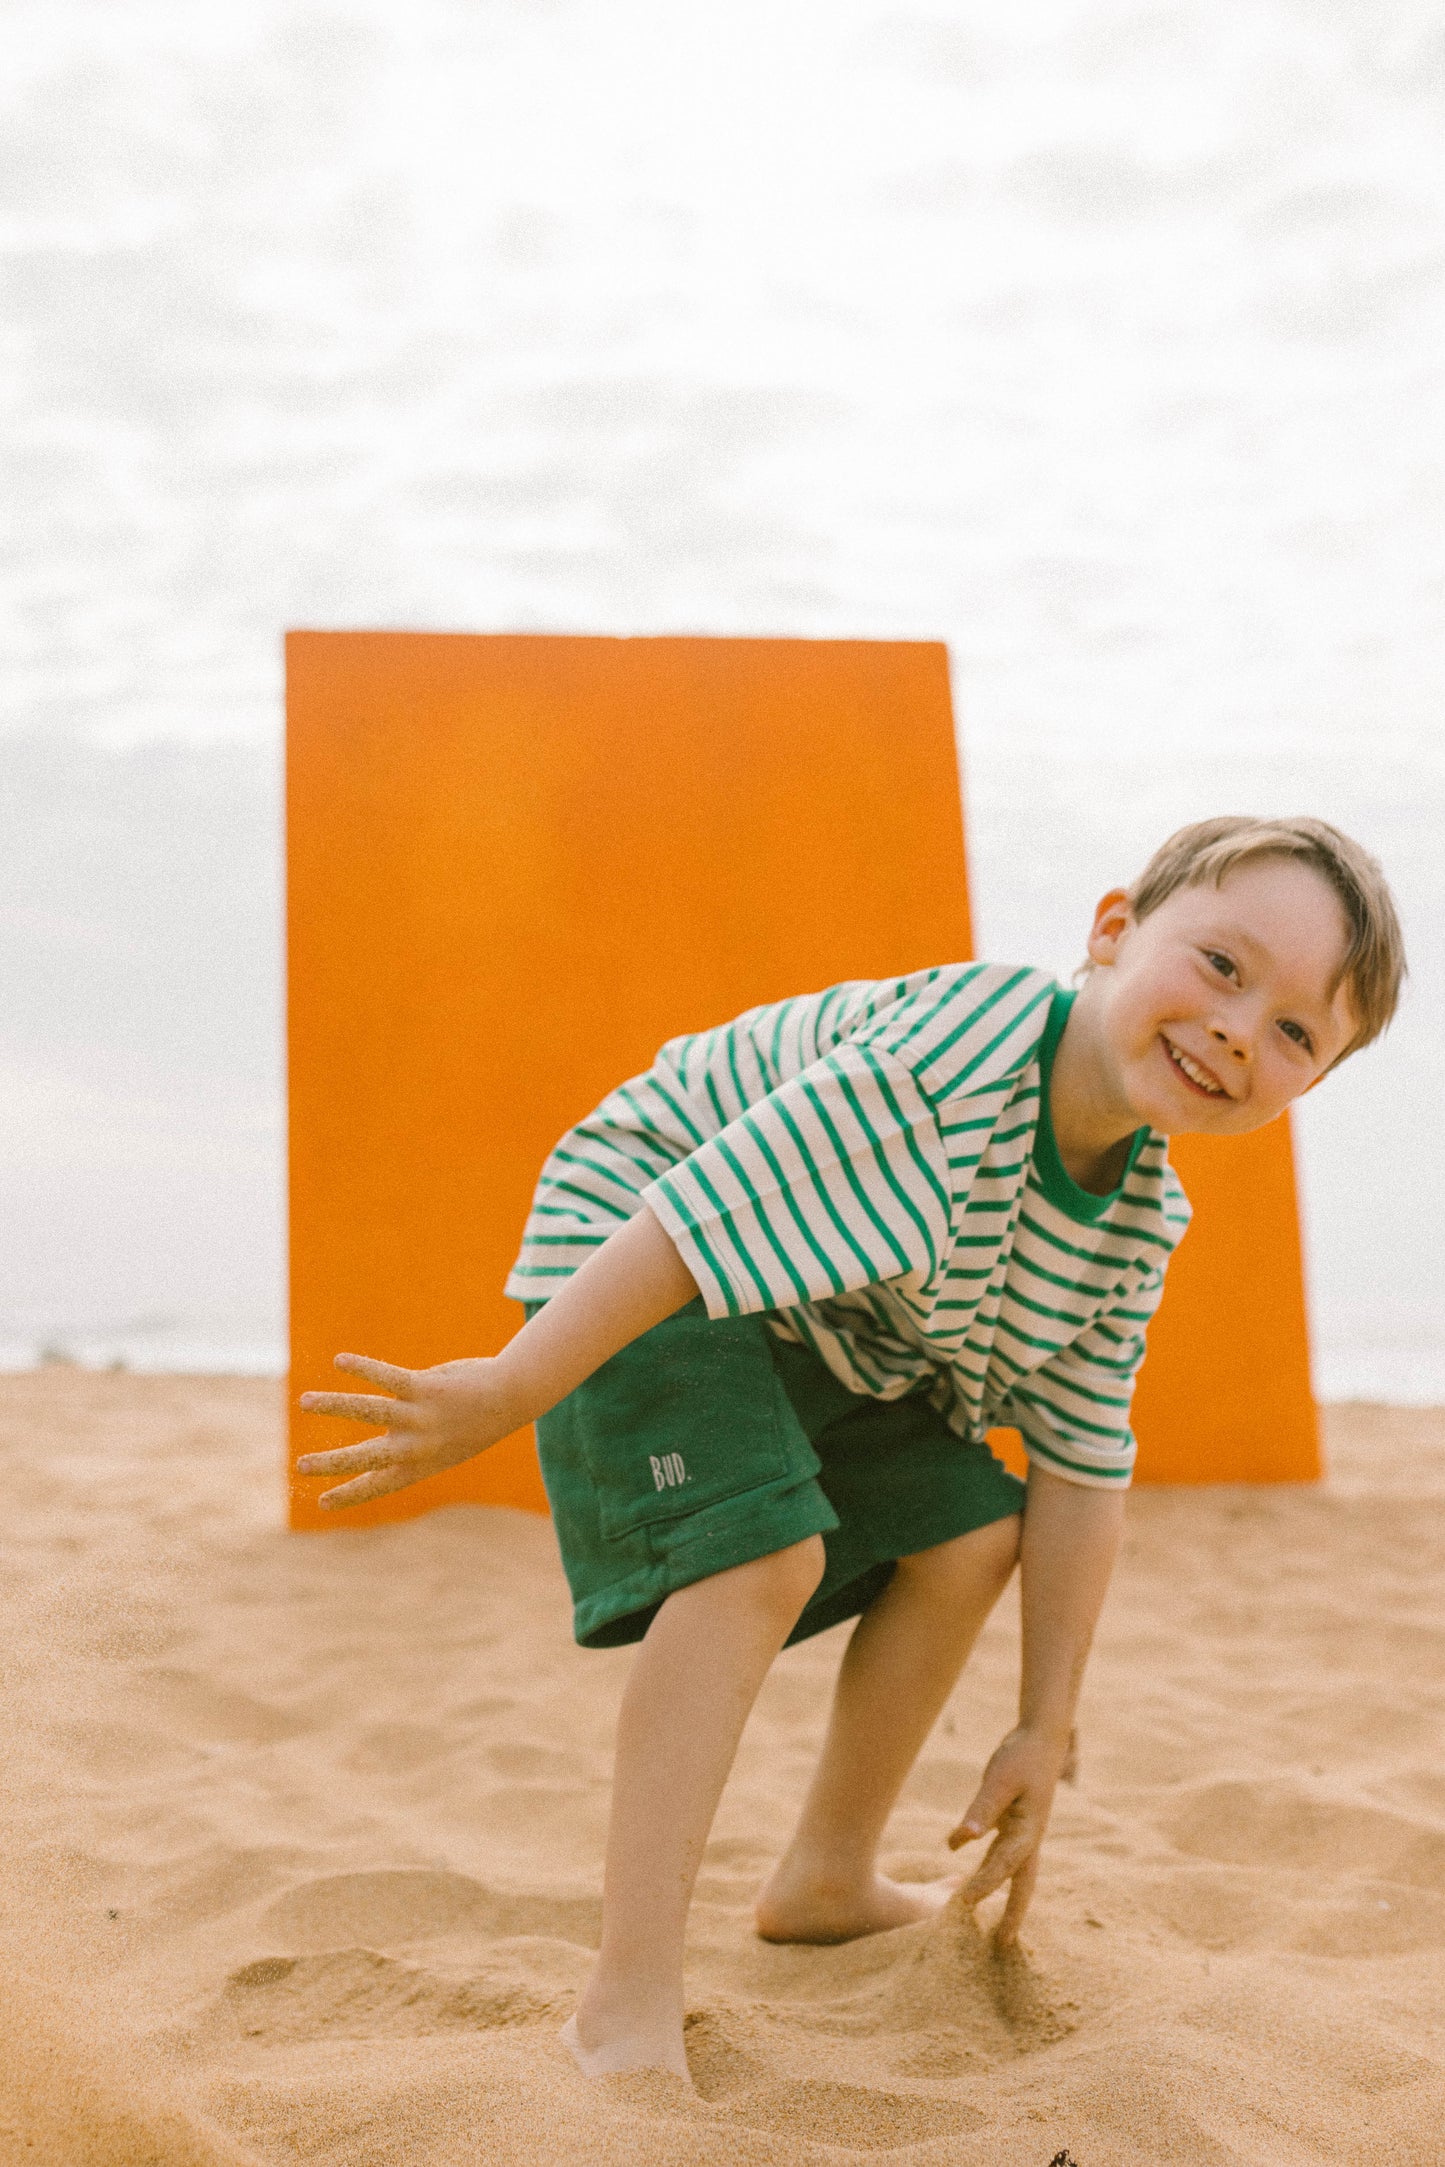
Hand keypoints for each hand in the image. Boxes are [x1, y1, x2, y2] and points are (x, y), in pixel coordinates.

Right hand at [296, 1353, 521, 1508]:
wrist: (512, 1398)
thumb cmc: (475, 1422)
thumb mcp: (445, 1445)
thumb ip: (411, 1444)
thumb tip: (380, 1436)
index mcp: (421, 1465)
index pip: (378, 1484)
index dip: (349, 1495)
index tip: (320, 1504)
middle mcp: (418, 1446)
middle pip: (367, 1457)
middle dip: (332, 1463)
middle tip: (299, 1466)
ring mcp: (421, 1417)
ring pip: (370, 1412)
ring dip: (334, 1405)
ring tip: (304, 1401)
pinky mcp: (426, 1388)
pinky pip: (388, 1377)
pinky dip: (363, 1368)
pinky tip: (340, 1360)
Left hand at [946, 1724, 1069, 1945]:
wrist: (1041, 1737)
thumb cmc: (1021, 1756)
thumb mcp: (998, 1780)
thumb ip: (981, 1811)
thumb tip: (962, 1841)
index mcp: (1028, 1832)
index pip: (1002, 1867)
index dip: (983, 1887)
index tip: (962, 1905)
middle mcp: (1029, 1838)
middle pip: (1021, 1884)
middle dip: (1013, 1914)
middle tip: (1003, 1944)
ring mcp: (1025, 1831)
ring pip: (1011, 1870)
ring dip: (997, 1891)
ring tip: (980, 1913)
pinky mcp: (1016, 1820)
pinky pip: (1002, 1851)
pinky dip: (989, 1862)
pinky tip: (963, 1858)